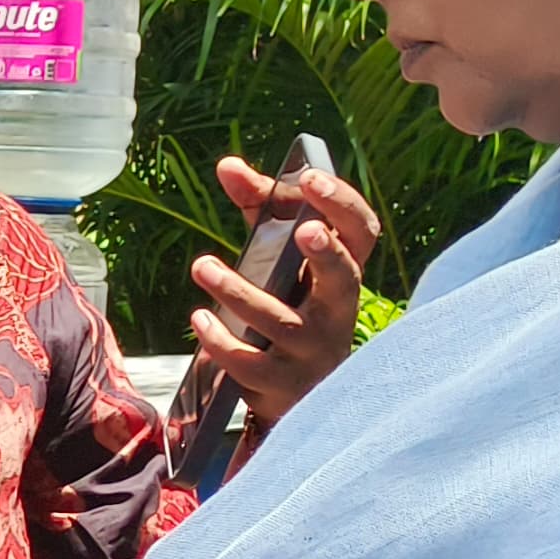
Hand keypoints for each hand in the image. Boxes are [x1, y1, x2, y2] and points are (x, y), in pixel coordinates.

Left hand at [190, 153, 384, 424]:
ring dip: (239, 291)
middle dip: (326, 254)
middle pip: (344, 279)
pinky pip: (250, 361)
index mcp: (342, 272)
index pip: (360, 232)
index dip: (342, 204)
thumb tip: (228, 165)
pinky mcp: (281, 382)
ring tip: (202, 265)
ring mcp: (312, 350)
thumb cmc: (290, 306)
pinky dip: (221, 340)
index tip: (311, 179)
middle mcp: (336, 311)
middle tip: (303, 229)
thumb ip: (258, 209)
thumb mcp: (279, 257)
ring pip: (281, 320)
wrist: (298, 393)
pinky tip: (200, 318)